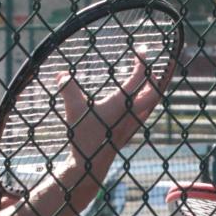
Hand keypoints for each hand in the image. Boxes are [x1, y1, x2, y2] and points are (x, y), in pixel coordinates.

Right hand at [57, 48, 162, 163]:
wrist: (90, 166)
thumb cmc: (84, 135)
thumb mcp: (73, 108)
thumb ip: (68, 88)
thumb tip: (61, 73)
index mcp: (124, 103)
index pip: (140, 77)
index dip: (143, 61)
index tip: (142, 49)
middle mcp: (133, 113)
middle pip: (154, 91)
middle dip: (152, 76)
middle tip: (146, 66)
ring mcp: (133, 124)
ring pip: (151, 104)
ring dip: (150, 91)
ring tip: (145, 82)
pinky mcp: (129, 133)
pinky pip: (143, 114)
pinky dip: (143, 104)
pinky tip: (133, 105)